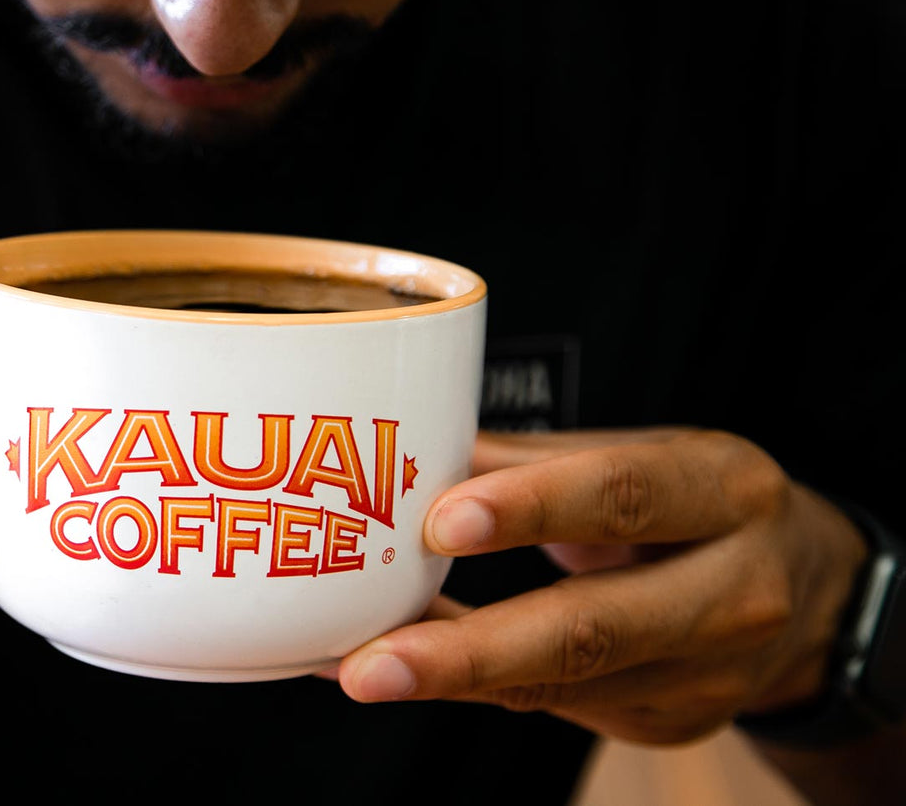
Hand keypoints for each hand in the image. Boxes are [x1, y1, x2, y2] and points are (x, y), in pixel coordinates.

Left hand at [335, 428, 869, 743]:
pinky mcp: (669, 722)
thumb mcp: (644, 457)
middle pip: (594, 628)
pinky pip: (550, 704)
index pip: (626, 494)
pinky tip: (396, 668)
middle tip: (373, 660)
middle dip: (471, 649)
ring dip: (450, 677)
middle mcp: (733, 591)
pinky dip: (468, 686)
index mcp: (726, 492)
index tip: (440, 522)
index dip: (534, 507)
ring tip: (359, 669)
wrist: (806, 595)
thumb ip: (534, 458)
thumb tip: (416, 444)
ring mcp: (706, 673)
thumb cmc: (697, 508)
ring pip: (562, 682)